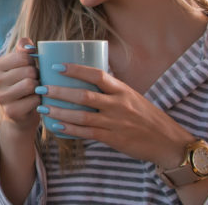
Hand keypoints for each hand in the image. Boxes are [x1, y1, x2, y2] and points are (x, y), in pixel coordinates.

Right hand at [0, 37, 40, 134]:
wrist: (19, 114)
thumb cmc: (21, 83)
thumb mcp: (20, 63)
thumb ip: (23, 48)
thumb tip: (29, 48)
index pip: (23, 56)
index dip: (32, 62)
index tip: (29, 68)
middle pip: (29, 70)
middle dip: (36, 75)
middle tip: (33, 81)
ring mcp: (1, 97)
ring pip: (31, 84)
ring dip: (38, 87)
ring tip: (34, 90)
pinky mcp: (11, 111)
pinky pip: (35, 100)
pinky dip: (39, 100)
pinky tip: (34, 102)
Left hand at [38, 64, 192, 166]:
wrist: (166, 141)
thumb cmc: (146, 116)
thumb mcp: (131, 96)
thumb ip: (111, 89)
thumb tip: (88, 76)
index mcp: (122, 90)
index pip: (96, 75)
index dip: (76, 70)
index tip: (57, 66)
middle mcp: (118, 104)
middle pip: (84, 95)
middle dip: (59, 91)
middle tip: (41, 87)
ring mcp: (115, 122)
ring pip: (81, 116)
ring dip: (60, 112)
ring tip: (43, 107)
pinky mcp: (113, 139)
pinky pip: (87, 133)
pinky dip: (70, 130)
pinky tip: (56, 127)